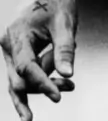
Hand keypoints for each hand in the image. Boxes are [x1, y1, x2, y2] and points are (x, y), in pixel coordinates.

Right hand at [0, 0, 77, 120]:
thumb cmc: (56, 7)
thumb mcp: (64, 26)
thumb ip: (65, 50)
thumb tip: (67, 74)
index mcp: (18, 34)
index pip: (26, 66)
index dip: (41, 83)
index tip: (57, 97)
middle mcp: (10, 45)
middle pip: (20, 80)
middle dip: (44, 88)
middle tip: (70, 86)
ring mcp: (13, 54)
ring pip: (22, 84)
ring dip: (46, 88)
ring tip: (70, 85)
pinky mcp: (19, 60)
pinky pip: (27, 81)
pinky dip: (43, 86)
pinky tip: (61, 88)